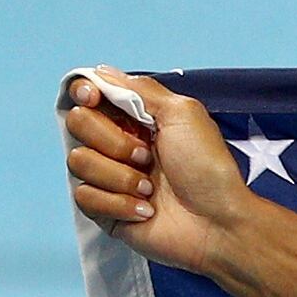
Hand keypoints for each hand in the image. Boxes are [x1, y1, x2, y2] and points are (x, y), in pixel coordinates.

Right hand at [60, 67, 250, 272]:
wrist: (220, 223)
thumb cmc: (208, 169)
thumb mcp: (184, 114)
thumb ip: (142, 90)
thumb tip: (102, 73)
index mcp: (133, 120)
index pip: (86, 95)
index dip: (83, 93)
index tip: (94, 98)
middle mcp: (116, 145)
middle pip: (77, 123)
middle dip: (114, 141)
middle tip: (147, 157)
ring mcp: (109, 178)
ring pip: (78, 161)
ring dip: (121, 176)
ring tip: (152, 189)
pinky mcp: (105, 210)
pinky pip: (85, 196)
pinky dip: (119, 203)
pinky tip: (146, 211)